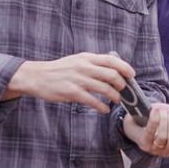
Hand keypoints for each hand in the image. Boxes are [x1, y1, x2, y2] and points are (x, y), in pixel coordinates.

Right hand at [5, 52, 132, 112]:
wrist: (36, 76)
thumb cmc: (59, 70)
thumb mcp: (77, 60)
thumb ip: (93, 64)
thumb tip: (114, 70)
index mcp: (86, 58)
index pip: (112, 60)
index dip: (125, 67)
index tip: (132, 75)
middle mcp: (84, 67)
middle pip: (112, 75)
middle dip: (122, 85)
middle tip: (124, 92)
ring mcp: (78, 79)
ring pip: (105, 89)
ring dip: (115, 97)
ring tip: (116, 101)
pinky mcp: (72, 92)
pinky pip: (93, 101)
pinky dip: (102, 107)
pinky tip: (104, 110)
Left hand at [120, 103, 168, 157]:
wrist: (140, 114)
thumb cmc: (161, 117)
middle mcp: (166, 150)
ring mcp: (154, 148)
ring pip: (163, 138)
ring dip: (164, 121)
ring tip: (162, 110)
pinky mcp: (143, 143)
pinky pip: (150, 133)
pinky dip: (154, 121)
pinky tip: (156, 111)